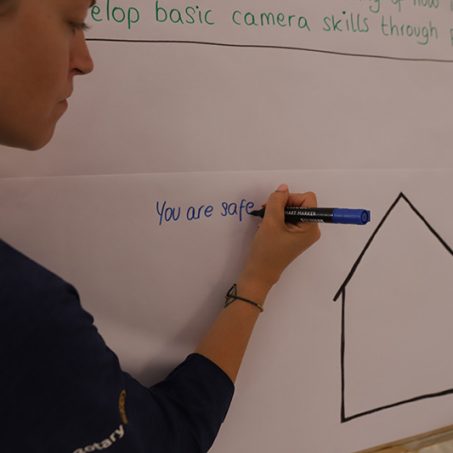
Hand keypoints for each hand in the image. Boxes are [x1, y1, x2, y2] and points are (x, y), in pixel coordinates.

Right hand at [238, 184, 320, 299]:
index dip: (291, 198)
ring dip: (278, 211)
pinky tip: (268, 225)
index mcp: (310, 227)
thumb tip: (283, 188)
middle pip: (301, 203)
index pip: (307, 199)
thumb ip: (277, 201)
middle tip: (267, 211)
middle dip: (283, 204)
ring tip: (266, 220)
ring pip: (293, 210)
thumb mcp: (270, 222)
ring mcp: (303, 233)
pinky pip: (289, 219)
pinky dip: (278, 218)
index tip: (277, 206)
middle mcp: (310, 229)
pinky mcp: (294, 236)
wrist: (260, 272)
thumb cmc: (267, 249)